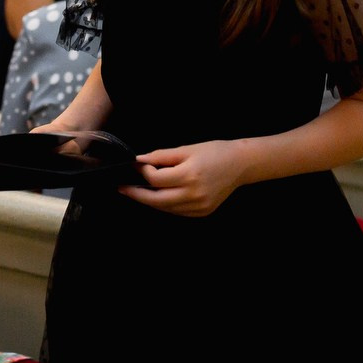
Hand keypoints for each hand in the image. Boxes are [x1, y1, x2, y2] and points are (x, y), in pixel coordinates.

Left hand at [121, 140, 244, 216]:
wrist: (240, 164)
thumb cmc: (214, 152)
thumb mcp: (187, 149)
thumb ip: (162, 156)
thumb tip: (139, 160)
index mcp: (189, 175)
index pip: (156, 179)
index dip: (143, 172)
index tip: (136, 165)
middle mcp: (193, 194)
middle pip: (156, 200)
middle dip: (136, 194)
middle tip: (122, 188)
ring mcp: (198, 207)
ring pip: (165, 208)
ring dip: (150, 201)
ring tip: (137, 191)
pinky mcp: (202, 213)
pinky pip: (177, 211)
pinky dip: (165, 205)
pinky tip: (158, 196)